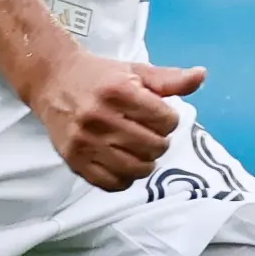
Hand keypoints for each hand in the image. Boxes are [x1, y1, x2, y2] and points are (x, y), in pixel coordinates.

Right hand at [28, 53, 207, 191]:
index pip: (166, 121)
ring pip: (136, 168)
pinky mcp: (74, 160)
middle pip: (155, 147)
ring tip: (139, 149)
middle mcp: (100, 117)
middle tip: (148, 132)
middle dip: (159, 141)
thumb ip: (170, 78)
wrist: (53, 81)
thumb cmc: (99, 77)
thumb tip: (201, 76)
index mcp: (119, 91)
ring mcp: (85, 141)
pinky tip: (123, 162)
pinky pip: (111, 183)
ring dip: (145, 162)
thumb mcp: (136, 72)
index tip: (159, 115)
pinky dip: (124, 178)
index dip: (169, 119)